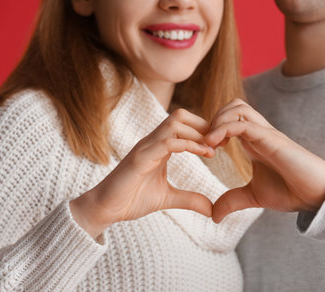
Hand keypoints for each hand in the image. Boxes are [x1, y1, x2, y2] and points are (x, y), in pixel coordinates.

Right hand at [70, 109, 214, 237]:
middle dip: (204, 125)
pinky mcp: (140, 158)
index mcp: (159, 147)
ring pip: (175, 123)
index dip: (204, 130)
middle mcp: (153, 141)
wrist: (104, 209)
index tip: (220, 144)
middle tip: (219, 143)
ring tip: (213, 150)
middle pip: (181, 115)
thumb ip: (189, 199)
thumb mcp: (167, 199)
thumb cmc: (131, 199)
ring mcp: (146, 147)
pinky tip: (203, 154)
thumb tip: (211, 209)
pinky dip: (188, 145)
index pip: (184, 124)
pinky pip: (168, 142)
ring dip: (198, 133)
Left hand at [206, 99, 324, 222]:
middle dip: (214, 118)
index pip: (230, 118)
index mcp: (254, 142)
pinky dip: (224, 129)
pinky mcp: (272, 139)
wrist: (316, 195)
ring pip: (238, 108)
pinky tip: (215, 146)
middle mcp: (259, 133)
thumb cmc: (290, 191)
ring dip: (218, 121)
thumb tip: (213, 216)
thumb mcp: (253, 196)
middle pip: (234, 106)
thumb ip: (232, 201)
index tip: (202, 148)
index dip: (212, 128)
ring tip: (209, 143)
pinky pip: (244, 124)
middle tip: (205, 142)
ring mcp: (266, 134)